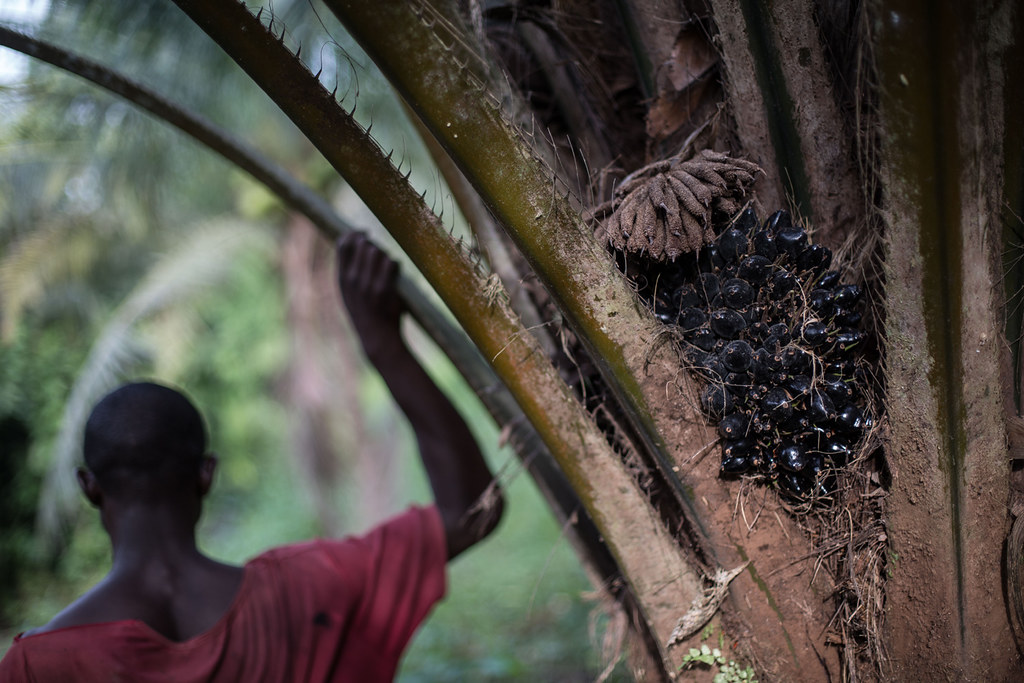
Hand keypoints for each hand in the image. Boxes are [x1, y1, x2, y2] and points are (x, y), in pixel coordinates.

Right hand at [336, 233, 402, 358]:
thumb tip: (354, 241)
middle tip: (380, 255)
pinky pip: (392, 263)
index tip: (364, 234)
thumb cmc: (365, 312)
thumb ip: (349, 270)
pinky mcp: (384, 290)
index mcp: (341, 279)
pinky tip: (395, 274)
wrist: (377, 337)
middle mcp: (352, 279)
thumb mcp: (349, 292)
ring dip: (386, 255)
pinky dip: (395, 265)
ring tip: (388, 267)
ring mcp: (367, 284)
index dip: (354, 234)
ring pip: (378, 252)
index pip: (343, 244)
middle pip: (363, 244)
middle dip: (374, 245)